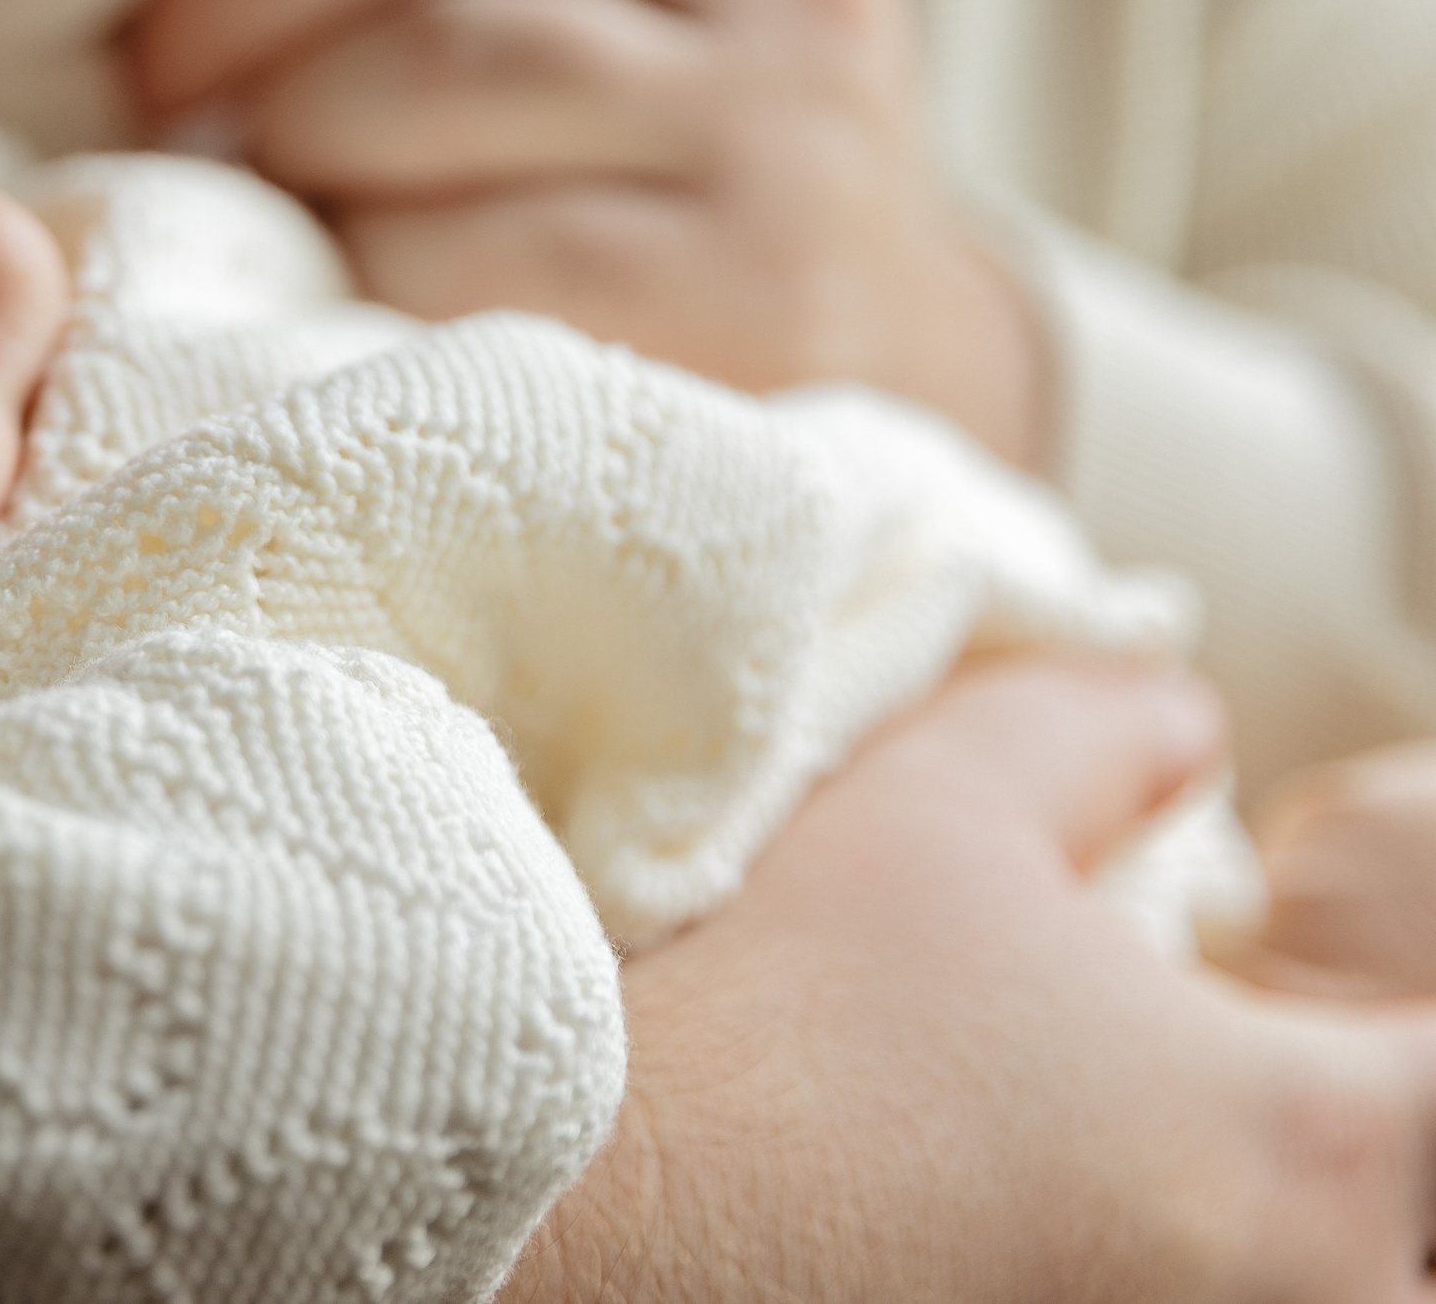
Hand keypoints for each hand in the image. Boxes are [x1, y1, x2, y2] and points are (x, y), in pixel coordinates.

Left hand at [53, 0, 1044, 469]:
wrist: (869, 359)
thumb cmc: (646, 156)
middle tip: (159, 72)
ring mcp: (775, 120)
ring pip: (441, 57)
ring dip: (291, 119)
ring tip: (261, 173)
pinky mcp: (737, 290)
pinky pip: (465, 240)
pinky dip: (357, 249)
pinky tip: (341, 269)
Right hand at [506, 659, 1435, 1302]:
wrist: (617, 1223)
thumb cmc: (790, 1020)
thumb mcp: (947, 798)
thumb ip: (1109, 729)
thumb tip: (1188, 732)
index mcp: (1303, 1141)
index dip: (1401, 1000)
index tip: (1331, 972)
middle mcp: (1299, 1301)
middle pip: (1406, 1202)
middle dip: (1352, 1122)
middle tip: (1212, 1051)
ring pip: (1329, 1271)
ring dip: (1281, 1211)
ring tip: (1118, 1132)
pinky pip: (1199, 1299)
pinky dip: (1178, 1261)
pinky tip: (1044, 1211)